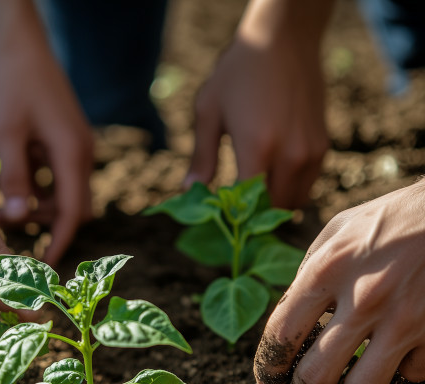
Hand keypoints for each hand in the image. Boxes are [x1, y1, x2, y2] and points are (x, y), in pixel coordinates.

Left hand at [0, 0, 93, 266]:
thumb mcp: (7, 133)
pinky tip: (15, 185)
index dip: (60, 242)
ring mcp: (76, 148)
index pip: (73, 213)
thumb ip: (15, 179)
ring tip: (5, 208)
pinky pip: (59, 178)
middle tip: (14, 233)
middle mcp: (81, 155)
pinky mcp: (67, 142)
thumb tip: (19, 219)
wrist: (24, 45)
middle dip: (48, 226)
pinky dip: (40, 189)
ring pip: (65, 194)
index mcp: (73, 155)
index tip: (46, 267)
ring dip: (40, 207)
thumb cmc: (15, 84)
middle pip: (74, 208)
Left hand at [185, 1, 330, 208]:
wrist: (284, 38)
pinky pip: (306, 186)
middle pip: (272, 210)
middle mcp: (290, 155)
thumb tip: (189, 191)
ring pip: (293, 203)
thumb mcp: (209, 112)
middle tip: (234, 211)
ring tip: (252, 195)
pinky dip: (289, 190)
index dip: (232, 217)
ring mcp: (310, 152)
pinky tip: (271, 177)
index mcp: (258, 148)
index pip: (247, 206)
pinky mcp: (322, 146)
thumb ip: (201, 157)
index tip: (219, 217)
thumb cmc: (238, 73)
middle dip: (252, 216)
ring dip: (273, 205)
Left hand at [254, 181, 424, 383]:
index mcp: (328, 269)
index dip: (267, 367)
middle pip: (316, 375)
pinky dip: (399, 375)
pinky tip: (391, 366)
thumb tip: (292, 316)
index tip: (266, 382)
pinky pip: (412, 375)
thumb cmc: (392, 217)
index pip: (281, 334)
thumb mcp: (339, 229)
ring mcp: (406, 319)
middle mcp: (364, 299)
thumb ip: (309, 271)